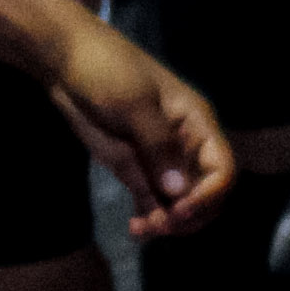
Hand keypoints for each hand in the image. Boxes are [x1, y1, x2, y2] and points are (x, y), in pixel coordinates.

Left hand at [44, 17, 234, 239]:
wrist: (67, 62)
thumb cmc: (108, 69)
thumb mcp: (135, 103)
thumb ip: (157, 146)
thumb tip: (178, 192)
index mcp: (197, 123)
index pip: (222, 169)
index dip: (210, 195)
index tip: (180, 210)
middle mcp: (185, 146)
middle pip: (206, 194)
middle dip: (189, 216)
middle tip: (160, 224)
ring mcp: (159, 160)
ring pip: (178, 204)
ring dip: (167, 223)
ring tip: (142, 228)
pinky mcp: (135, 168)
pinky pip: (152, 203)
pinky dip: (149, 219)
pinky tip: (135, 227)